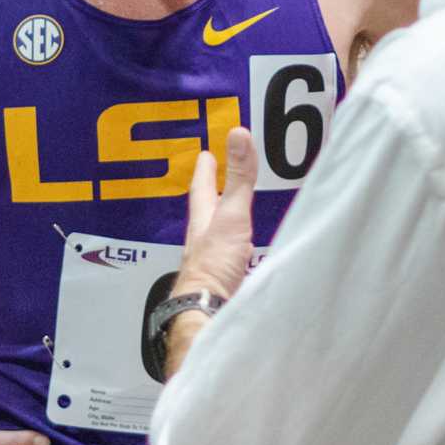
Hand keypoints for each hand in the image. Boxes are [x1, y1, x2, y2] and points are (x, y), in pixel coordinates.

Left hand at [174, 127, 257, 302]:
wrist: (209, 310)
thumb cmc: (214, 264)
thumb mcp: (230, 214)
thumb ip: (238, 178)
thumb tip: (238, 134)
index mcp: (203, 220)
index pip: (201, 187)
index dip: (204, 170)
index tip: (205, 154)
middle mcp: (204, 239)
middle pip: (206, 211)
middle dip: (211, 194)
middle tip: (214, 179)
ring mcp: (212, 262)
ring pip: (217, 234)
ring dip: (224, 221)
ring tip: (231, 213)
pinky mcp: (224, 280)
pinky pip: (230, 257)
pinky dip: (237, 249)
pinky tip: (243, 254)